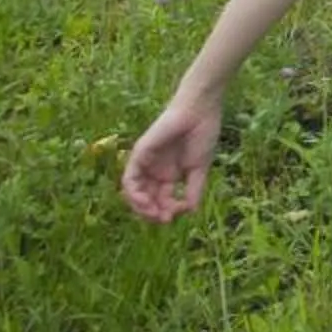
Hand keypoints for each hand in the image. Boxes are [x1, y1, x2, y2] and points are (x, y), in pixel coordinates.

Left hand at [121, 97, 222, 223]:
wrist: (200, 112)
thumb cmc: (202, 135)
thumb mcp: (199, 168)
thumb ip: (194, 190)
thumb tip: (191, 212)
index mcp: (168, 175)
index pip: (161, 201)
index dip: (168, 211)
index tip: (179, 214)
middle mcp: (154, 171)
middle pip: (146, 200)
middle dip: (153, 213)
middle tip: (164, 219)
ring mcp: (145, 163)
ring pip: (134, 193)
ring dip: (140, 208)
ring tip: (153, 214)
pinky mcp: (139, 154)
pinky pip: (129, 179)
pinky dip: (133, 194)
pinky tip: (145, 202)